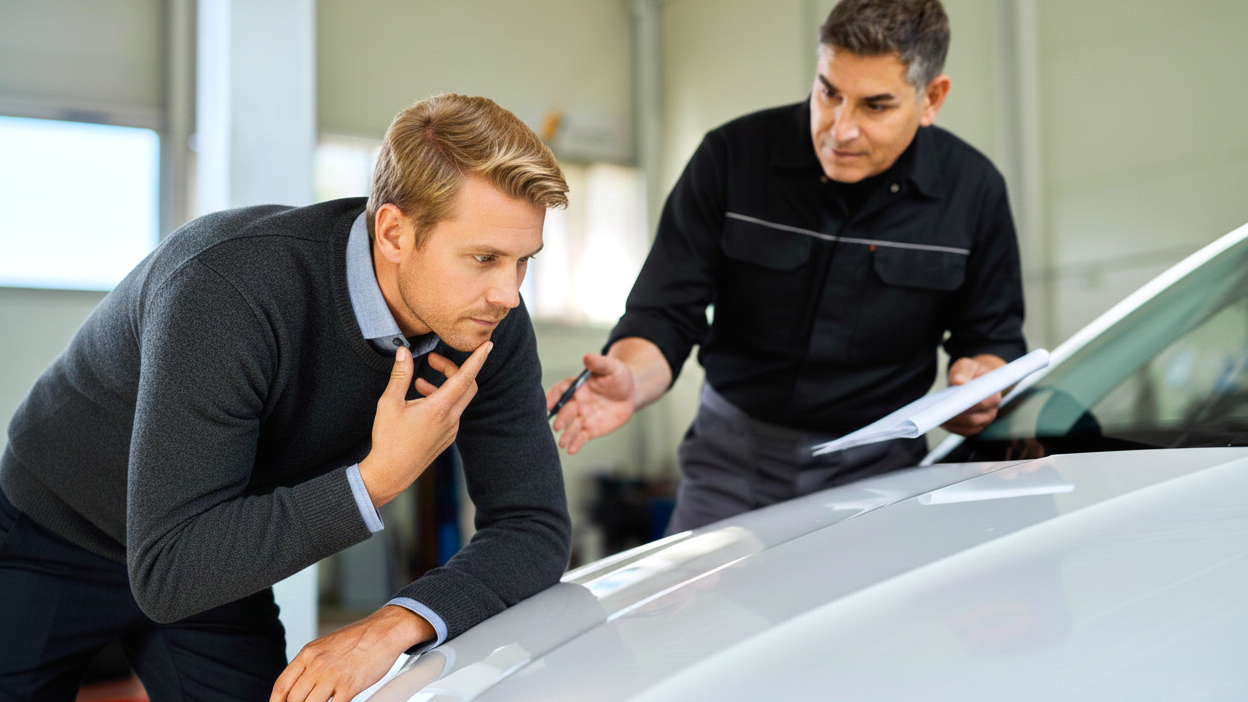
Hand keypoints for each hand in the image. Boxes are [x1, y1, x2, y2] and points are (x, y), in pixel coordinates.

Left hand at [269, 605, 433, 701]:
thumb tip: (300, 684)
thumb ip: (311, 663)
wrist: (384, 631)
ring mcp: (332, 676)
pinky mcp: (349, 686)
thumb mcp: (327, 645)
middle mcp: (317, 665)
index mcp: (308, 654)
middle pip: (294, 699)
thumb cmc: (359, 638)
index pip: (282, 685)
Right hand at [360, 342, 490, 507]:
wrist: (390, 474)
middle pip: (467, 386)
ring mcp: (451, 431)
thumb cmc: (388, 440)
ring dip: (444, 386)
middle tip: (433, 361)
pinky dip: (442, 401)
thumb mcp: (390, 403)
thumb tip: (403, 352)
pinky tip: (420, 402)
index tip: (488, 345)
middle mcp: (451, 420)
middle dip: (453, 369)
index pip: (466, 377)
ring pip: (458, 400)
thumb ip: (400, 375)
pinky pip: (452, 413)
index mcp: (439, 409)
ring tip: (418, 383)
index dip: (478, 359)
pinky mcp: (447, 439)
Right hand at [546, 353, 636, 454]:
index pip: (561, 391)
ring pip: (572, 426)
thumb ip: (599, 363)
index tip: (547, 405)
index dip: (553, 397)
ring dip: (566, 435)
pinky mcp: (590, 429)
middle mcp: (575, 402)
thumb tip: (586, 356)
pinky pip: (581, 437)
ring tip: (562, 443)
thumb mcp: (611, 367)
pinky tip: (571, 450)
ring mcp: (582, 417)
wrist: (630, 392)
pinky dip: (576, 444)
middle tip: (558, 426)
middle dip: (561, 418)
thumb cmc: (618, 376)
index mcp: (577, 386)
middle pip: (565, 411)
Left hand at [941, 354, 1006, 435]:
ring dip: (951, 423)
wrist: (976, 379)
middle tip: (937, 412)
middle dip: (955, 416)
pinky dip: (951, 427)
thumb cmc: (972, 373)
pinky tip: (939, 420)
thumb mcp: (967, 365)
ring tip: (935, 416)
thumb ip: (963, 370)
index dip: (966, 404)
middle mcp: (991, 411)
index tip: (951, 403)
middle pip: (973, 419)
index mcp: (993, 395)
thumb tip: (957, 381)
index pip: (982, 403)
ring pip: (967, 427)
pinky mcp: (974, 428)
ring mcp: (983, 421)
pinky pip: (962, 432)